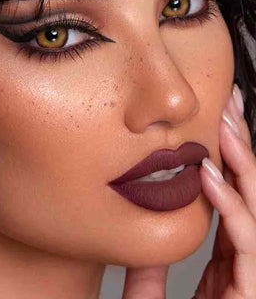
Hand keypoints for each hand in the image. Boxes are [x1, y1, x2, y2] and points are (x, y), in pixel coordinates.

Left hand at [121, 83, 255, 298]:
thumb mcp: (152, 293)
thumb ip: (150, 266)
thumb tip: (139, 238)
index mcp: (226, 257)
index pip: (229, 195)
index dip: (226, 156)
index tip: (213, 120)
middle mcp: (243, 258)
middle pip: (245, 191)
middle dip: (240, 145)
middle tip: (227, 103)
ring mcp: (250, 271)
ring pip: (252, 206)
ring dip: (240, 162)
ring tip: (224, 124)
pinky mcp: (250, 289)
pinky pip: (245, 240)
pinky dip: (230, 204)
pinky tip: (210, 173)